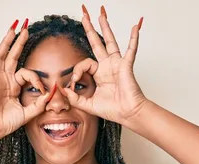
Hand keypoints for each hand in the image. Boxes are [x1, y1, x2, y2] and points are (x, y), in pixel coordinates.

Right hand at [0, 21, 52, 146]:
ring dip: (7, 41)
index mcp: (14, 86)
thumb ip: (40, 104)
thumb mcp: (28, 113)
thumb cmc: (6, 123)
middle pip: (13, 56)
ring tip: (13, 28)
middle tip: (26, 28)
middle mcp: (5, 79)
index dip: (37, 80)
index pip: (27, 74)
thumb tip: (52, 93)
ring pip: (2, 55)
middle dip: (20, 42)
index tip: (42, 90)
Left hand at [61, 6, 148, 126]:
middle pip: (97, 43)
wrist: (127, 114)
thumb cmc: (113, 110)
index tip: (74, 84)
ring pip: (110, 41)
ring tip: (100, 14)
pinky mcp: (126, 65)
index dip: (76, 72)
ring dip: (105, 27)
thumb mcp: (88, 105)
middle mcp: (107, 66)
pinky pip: (131, 49)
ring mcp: (117, 64)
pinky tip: (135, 27)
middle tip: (84, 16)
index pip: (84, 64)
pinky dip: (134, 38)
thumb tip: (63, 90)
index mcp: (99, 74)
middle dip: (90, 29)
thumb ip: (75, 99)